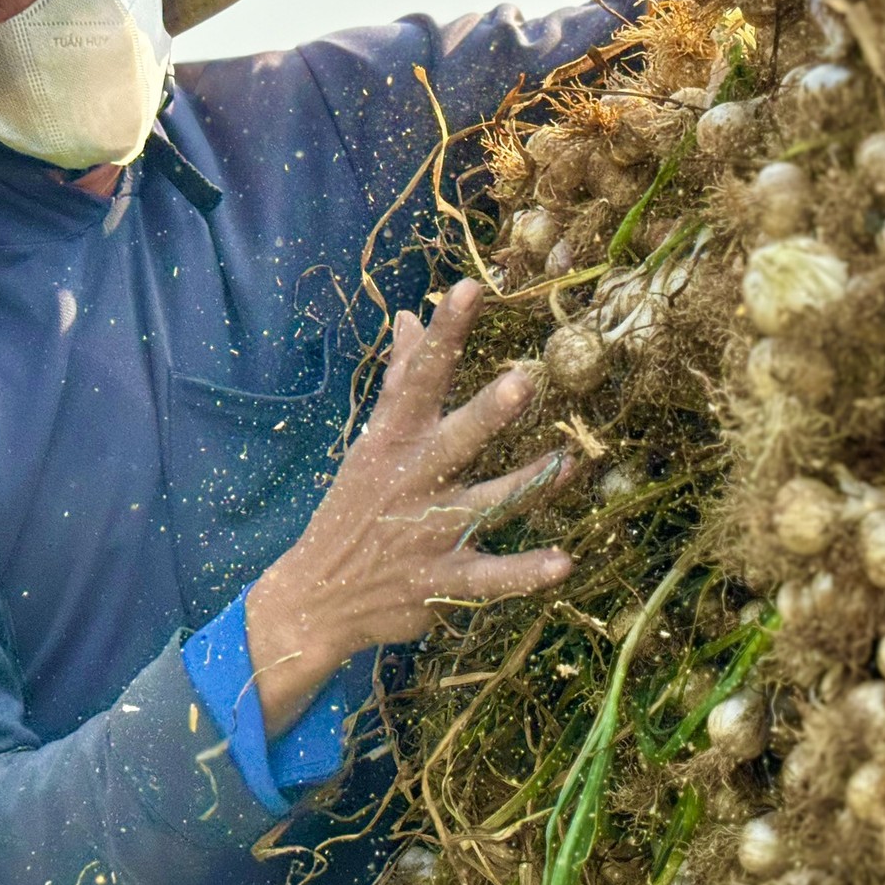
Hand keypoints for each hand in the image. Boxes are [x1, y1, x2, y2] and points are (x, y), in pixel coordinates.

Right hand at [244, 279, 570, 734]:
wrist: (317, 595)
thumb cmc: (355, 505)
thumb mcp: (372, 438)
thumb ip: (399, 377)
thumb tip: (409, 316)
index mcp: (394, 438)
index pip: (420, 376)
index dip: (445, 333)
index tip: (468, 288)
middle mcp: (414, 478)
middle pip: (456, 438)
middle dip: (488, 411)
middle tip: (523, 381)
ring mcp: (429, 531)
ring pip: (485, 503)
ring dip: (527, 485)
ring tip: (568, 463)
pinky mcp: (442, 580)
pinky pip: (490, 577)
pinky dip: (524, 573)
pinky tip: (562, 564)